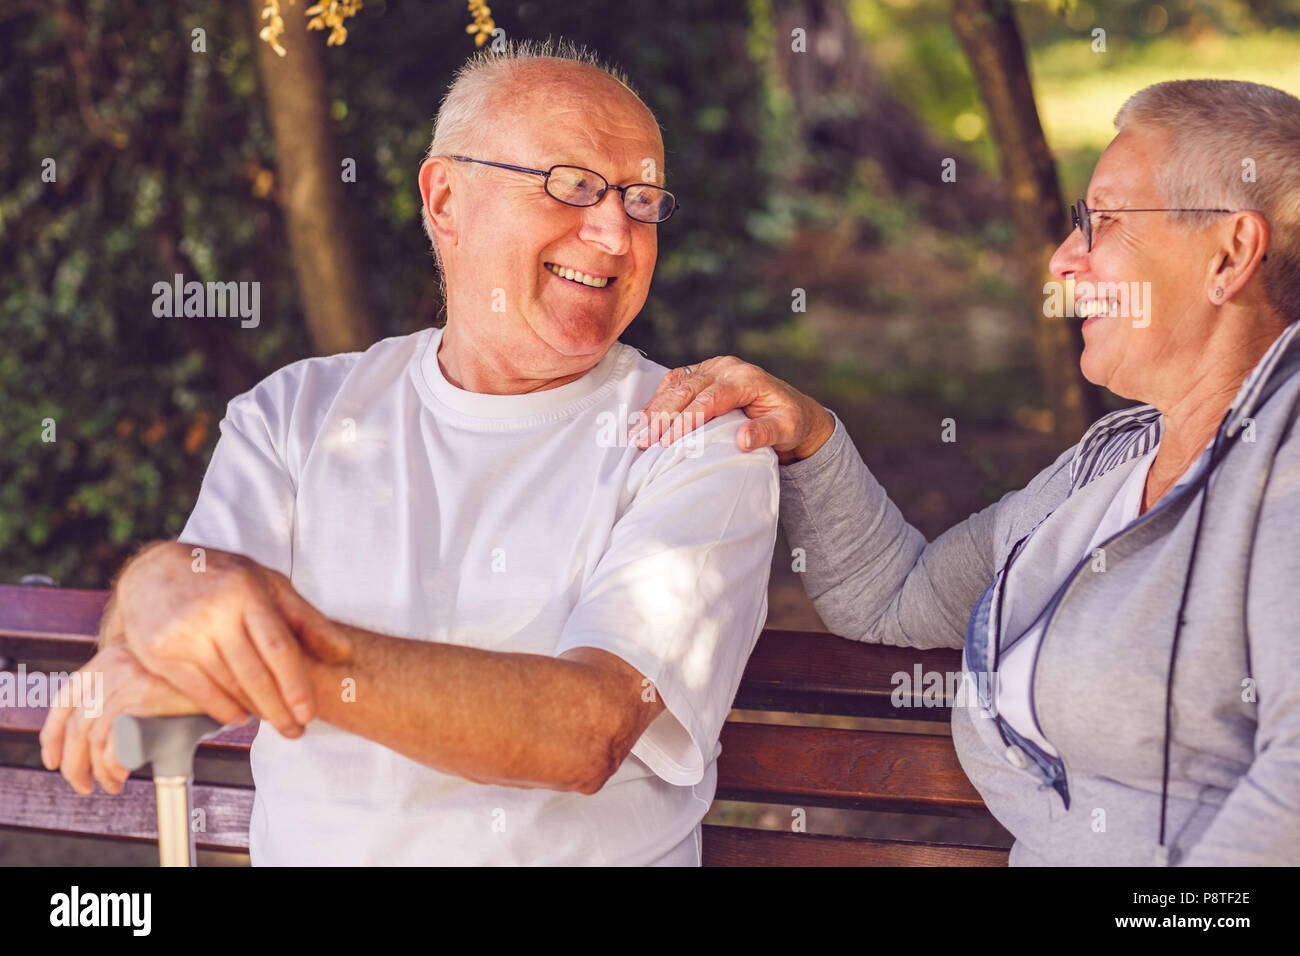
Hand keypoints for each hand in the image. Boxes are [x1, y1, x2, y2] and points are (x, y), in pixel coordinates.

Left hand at [39, 643, 202, 794]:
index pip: (64, 702)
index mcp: (105, 661)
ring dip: (98, 770)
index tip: (54, 760)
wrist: (225, 660)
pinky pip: (116, 740)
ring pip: (94, 738)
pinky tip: (124, 772)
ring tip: (111, 785)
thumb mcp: (150, 672)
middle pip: (76, 726)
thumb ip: (124, 688)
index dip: (52, 736)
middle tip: (83, 786)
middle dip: (74, 764)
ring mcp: (126, 680)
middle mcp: (110, 667)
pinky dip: (114, 763)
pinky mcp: (145, 695)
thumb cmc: (191, 675)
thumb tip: (102, 732)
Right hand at [114, 542, 352, 736]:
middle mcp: (213, 613)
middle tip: (296, 731)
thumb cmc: (221, 578)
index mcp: (245, 591)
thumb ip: (306, 618)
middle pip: (254, 673)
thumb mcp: (268, 583)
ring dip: (255, 711)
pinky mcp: (159, 653)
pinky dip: (222, 709)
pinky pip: (198, 692)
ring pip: (228, 685)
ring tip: (276, 723)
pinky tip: (240, 716)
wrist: (151, 572)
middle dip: (279, 709)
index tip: (309, 713)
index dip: (296, 684)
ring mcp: (183, 634)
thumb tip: (343, 652)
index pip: (278, 647)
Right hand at [630, 356, 835, 463]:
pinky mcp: (702, 373)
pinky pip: (675, 382)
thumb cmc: (790, 422)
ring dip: (654, 409)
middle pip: (687, 389)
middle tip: (642, 440)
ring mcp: (712, 367)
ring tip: (637, 433)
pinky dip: (658, 401)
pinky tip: (644, 419)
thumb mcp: (787, 430)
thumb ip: (766, 433)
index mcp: (746, 378)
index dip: (687, 420)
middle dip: (662, 416)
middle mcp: (726, 367)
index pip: (710, 399)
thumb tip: (743, 440)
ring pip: (676, 384)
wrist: (792, 409)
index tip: (668, 442)